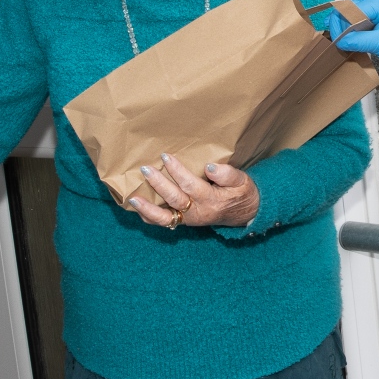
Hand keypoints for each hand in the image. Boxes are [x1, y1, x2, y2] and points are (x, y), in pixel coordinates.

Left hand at [130, 153, 259, 228]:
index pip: (190, 185)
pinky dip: (149, 216)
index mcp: (211, 199)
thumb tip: (210, 167)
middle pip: (174, 199)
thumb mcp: (242, 181)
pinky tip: (138, 207)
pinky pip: (164, 222)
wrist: (245, 214)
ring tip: (132, 198)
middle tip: (145, 169)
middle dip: (158, 184)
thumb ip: (228, 174)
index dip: (177, 171)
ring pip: (165, 218)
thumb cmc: (241, 193)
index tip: (165, 156)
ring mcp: (189, 219)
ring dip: (147, 208)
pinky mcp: (184, 221)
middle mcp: (197, 211)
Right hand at [328, 0, 378, 69]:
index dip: (341, 22)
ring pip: (350, 9)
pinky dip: (348, 24)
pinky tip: (342, 34)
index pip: (353, 7)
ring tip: (336, 36)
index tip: (336, 38)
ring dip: (342, 22)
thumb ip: (360, 41)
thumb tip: (340, 41)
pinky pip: (355, 15)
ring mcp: (376, 6)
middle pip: (349, 5)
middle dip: (339, 21)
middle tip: (335, 38)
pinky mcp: (374, 15)